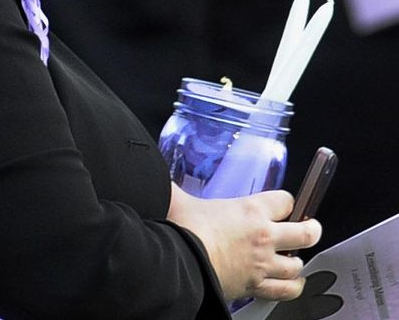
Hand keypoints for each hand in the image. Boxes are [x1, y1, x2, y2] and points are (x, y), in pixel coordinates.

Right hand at [168, 183, 321, 301]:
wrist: (181, 261)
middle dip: (311, 230)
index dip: (286, 201)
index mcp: (251, 209)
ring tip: (294, 259)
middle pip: (305, 233)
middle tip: (310, 228)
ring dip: (298, 262)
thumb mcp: (181, 200)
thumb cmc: (183, 229)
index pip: (285, 201)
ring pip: (297, 265)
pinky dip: (291, 288)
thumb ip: (178, 191)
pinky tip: (290, 284)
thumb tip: (164, 186)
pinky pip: (284, 291)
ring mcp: (262, 264)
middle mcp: (263, 236)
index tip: (284, 204)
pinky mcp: (256, 287)